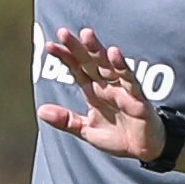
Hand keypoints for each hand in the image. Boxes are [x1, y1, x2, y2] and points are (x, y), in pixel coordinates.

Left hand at [35, 28, 165, 161]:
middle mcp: (107, 85)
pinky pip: (129, 79)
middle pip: (90, 62)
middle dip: (77, 48)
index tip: (50, 46)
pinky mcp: (137, 97)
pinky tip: (114, 53)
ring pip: (107, 65)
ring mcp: (122, 89)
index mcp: (94, 91)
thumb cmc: (118, 136)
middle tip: (63, 32)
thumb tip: (40, 110)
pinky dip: (122, 66)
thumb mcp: (87, 131)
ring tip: (87, 35)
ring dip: (97, 50)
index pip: (77, 69)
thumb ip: (66, 120)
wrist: (144, 150)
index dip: (65, 57)